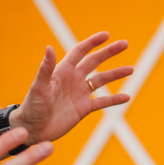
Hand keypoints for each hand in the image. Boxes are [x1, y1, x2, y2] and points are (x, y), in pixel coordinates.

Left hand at [12, 32, 132, 144]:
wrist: (32, 130)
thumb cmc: (32, 107)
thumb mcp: (39, 87)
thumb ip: (46, 68)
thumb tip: (49, 47)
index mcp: (63, 71)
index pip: (80, 51)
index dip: (92, 42)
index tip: (106, 35)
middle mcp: (73, 79)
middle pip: (95, 61)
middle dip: (109, 52)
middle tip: (125, 44)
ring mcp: (80, 94)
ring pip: (102, 80)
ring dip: (116, 74)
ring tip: (131, 69)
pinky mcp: (84, 109)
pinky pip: (102, 102)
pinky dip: (114, 100)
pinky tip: (127, 97)